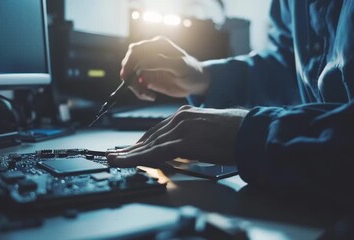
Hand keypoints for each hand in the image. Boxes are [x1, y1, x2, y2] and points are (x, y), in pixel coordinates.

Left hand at [107, 106, 248, 166]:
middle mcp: (181, 117)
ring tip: (115, 159)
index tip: (131, 148)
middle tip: (117, 154)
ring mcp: (182, 128)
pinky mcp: (185, 140)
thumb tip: (182, 149)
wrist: (251, 132)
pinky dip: (139, 157)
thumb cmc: (235, 133)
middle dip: (132, 147)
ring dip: (130, 153)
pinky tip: (128, 161)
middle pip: (150, 135)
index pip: (158, 129)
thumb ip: (192, 136)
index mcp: (186, 114)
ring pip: (149, 143)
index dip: (142, 140)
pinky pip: (156, 151)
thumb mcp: (208, 131)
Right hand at [120, 36, 209, 100]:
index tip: (127, 75)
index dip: (129, 61)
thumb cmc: (191, 71)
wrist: (196, 83)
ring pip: (131, 74)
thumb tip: (142, 62)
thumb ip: (161, 62)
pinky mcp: (147, 77)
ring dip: (135, 86)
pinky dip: (140, 92)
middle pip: (130, 61)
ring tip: (148, 95)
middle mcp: (150, 53)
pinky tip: (151, 96)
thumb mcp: (179, 66)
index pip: (137, 50)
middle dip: (129, 75)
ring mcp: (147, 65)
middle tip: (137, 88)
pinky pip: (136, 84)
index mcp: (158, 45)